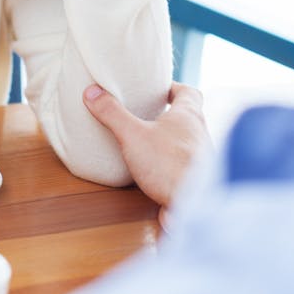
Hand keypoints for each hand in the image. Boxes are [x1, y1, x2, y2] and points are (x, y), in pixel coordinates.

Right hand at [83, 82, 211, 206]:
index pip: (188, 92)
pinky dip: (168, 166)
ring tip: (146, 142)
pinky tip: (152, 172)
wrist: (194, 205)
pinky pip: (181, 167)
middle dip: (169, 115)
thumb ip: (113, 114)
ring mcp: (200, 158)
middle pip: (188, 117)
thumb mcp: (133, 135)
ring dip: (169, 141)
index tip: (158, 89)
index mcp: (188, 116)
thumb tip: (92, 92)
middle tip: (148, 114)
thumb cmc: (169, 165)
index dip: (173, 88)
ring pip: (185, 143)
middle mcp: (199, 134)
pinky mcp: (194, 181)